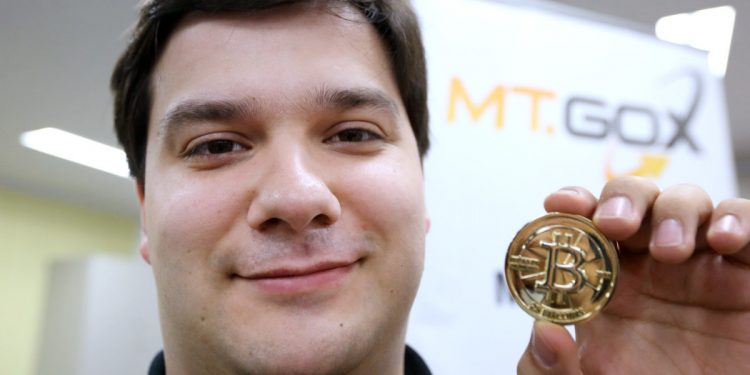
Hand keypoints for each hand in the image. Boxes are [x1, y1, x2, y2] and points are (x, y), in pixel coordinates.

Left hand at [517, 177, 749, 373]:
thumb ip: (552, 367)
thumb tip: (542, 333)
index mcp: (608, 281)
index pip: (586, 224)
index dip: (573, 205)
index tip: (558, 204)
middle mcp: (651, 263)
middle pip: (634, 199)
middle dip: (622, 200)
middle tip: (614, 224)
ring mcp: (702, 263)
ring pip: (686, 202)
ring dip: (674, 211)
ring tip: (669, 250)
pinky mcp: (749, 272)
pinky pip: (747, 224)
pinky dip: (738, 219)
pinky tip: (724, 241)